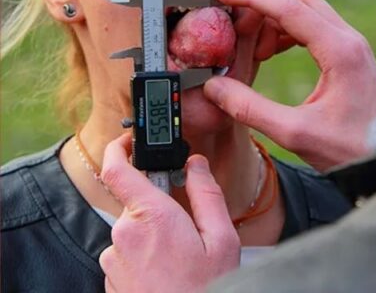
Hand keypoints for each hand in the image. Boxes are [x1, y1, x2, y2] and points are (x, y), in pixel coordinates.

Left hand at [99, 135, 238, 292]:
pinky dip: (148, 259)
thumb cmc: (207, 287)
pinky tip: (170, 274)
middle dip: (161, 210)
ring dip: (156, 238)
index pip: (119, 169)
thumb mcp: (221, 239)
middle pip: (138, 205)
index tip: (130, 140)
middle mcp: (123, 235)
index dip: (120, 147)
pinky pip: (129, 256)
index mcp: (151, 217)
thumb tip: (197, 164)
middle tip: (190, 230)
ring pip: (134, 233)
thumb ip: (206, 195)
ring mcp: (113, 260)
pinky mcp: (111, 279)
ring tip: (184, 261)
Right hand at [204, 0, 375, 171]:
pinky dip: (289, 31)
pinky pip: (315, 26)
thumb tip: (213, 86)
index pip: (288, 6)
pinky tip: (271, 53)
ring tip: (255, 53)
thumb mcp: (294, 133)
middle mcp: (349, 39)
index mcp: (340, 50)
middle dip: (262, 6)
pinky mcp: (351, 53)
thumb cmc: (348, 149)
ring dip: (275, 20)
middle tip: (235, 32)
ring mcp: (353, 44)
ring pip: (308, 10)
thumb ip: (250, 108)